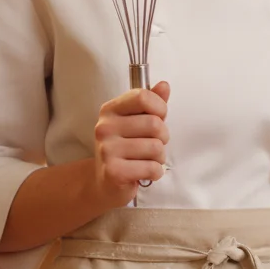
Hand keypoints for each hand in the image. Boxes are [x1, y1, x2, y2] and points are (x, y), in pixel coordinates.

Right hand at [91, 81, 170, 208]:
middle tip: (154, 145)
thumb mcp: (136, 121)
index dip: (160, 108)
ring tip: (148, 160)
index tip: (159, 118)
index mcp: (110, 110)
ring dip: (159, 157)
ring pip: (156, 147)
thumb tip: (164, 85)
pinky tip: (146, 173)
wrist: (105, 183)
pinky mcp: (114, 172)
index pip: (143, 97)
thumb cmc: (125, 148)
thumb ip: (151, 102)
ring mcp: (107, 150)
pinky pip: (151, 168)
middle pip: (154, 124)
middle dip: (163, 137)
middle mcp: (105, 127)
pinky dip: (156, 172)